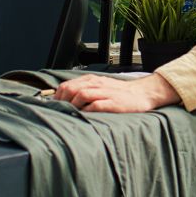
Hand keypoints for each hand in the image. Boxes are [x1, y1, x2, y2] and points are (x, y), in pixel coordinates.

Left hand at [53, 73, 179, 112]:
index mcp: (91, 80)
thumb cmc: (119, 92)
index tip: (54, 106)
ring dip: (72, 105)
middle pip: (72, 89)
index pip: (67, 85)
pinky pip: (96, 105)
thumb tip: (65, 98)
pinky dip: (87, 111)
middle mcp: (96, 84)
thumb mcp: (100, 86)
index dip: (58, 96)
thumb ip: (84, 90)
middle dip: (62, 101)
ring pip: (82, 95)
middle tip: (59, 112)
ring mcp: (105, 93)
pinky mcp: (114, 103)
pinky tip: (83, 116)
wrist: (141, 93)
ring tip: (70, 114)